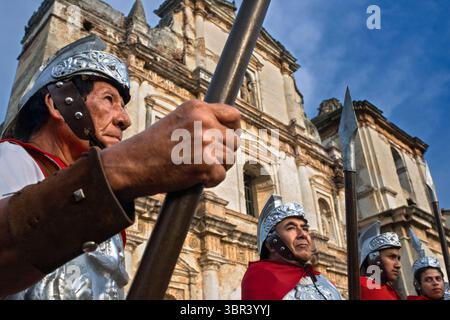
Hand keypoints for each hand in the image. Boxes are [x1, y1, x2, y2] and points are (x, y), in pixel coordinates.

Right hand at [101, 100, 240, 201]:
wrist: (130, 165)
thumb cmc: (151, 147)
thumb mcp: (176, 122)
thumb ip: (200, 122)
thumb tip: (228, 131)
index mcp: (197, 108)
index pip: (233, 115)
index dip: (233, 129)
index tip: (227, 139)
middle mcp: (204, 121)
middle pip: (234, 140)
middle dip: (224, 151)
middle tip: (204, 158)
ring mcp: (206, 143)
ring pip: (229, 158)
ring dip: (217, 167)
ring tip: (194, 167)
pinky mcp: (205, 165)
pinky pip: (220, 176)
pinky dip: (209, 181)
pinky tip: (191, 177)